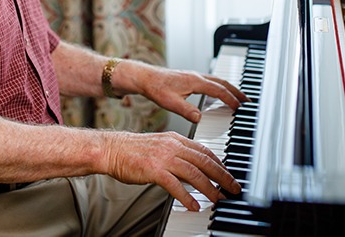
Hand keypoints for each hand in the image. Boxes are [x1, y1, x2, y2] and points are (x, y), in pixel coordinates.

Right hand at [102, 130, 240, 210]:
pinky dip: (187, 196)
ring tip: (218, 198)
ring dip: (209, 188)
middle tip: (233, 187)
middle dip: (222, 175)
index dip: (220, 163)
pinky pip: (175, 185)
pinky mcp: (154, 170)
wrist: (112, 149)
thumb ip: (178, 154)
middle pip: (204, 161)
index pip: (204, 150)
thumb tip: (194, 169)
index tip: (228, 174)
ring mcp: (163, 157)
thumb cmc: (133, 150)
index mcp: (176, 139)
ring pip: (194, 173)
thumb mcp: (160, 146)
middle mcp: (172, 146)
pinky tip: (194, 205)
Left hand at [121, 63, 247, 123]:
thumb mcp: (170, 102)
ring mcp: (194, 76)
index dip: (231, 99)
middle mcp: (197, 76)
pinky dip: (220, 87)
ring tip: (238, 98)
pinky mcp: (190, 78)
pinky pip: (211, 81)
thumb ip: (186, 110)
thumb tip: (199, 118)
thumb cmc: (155, 88)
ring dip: (230, 88)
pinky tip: (219, 95)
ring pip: (218, 81)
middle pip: (223, 82)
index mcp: (195, 81)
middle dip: (237, 92)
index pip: (218, 90)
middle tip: (248, 101)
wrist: (145, 77)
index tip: (240, 108)